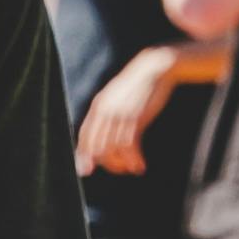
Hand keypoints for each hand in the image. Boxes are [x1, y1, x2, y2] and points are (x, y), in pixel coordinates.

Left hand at [81, 44, 193, 175]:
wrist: (155, 68)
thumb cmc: (138, 87)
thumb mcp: (117, 97)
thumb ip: (107, 112)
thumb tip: (104, 132)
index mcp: (98, 105)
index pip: (84, 135)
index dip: (83, 154)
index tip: (86, 170)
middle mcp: (105, 111)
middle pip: (97, 146)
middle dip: (108, 163)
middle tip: (121, 170)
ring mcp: (119, 114)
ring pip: (112, 149)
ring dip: (122, 164)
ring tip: (133, 168)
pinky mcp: (135, 117)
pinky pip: (129, 146)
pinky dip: (133, 159)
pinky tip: (140, 165)